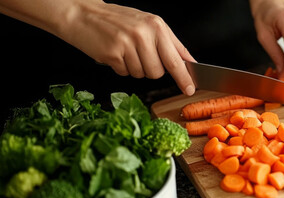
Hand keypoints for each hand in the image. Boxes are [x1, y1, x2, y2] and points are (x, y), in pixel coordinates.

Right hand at [57, 1, 196, 94]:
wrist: (83, 14)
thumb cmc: (116, 20)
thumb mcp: (147, 24)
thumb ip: (168, 43)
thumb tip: (187, 61)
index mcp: (157, 26)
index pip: (176, 58)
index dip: (184, 76)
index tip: (190, 88)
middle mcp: (145, 34)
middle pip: (159, 72)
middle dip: (151, 70)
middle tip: (139, 54)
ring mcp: (128, 44)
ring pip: (142, 74)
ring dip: (134, 68)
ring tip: (125, 51)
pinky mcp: (113, 54)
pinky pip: (125, 73)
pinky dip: (121, 67)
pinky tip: (115, 53)